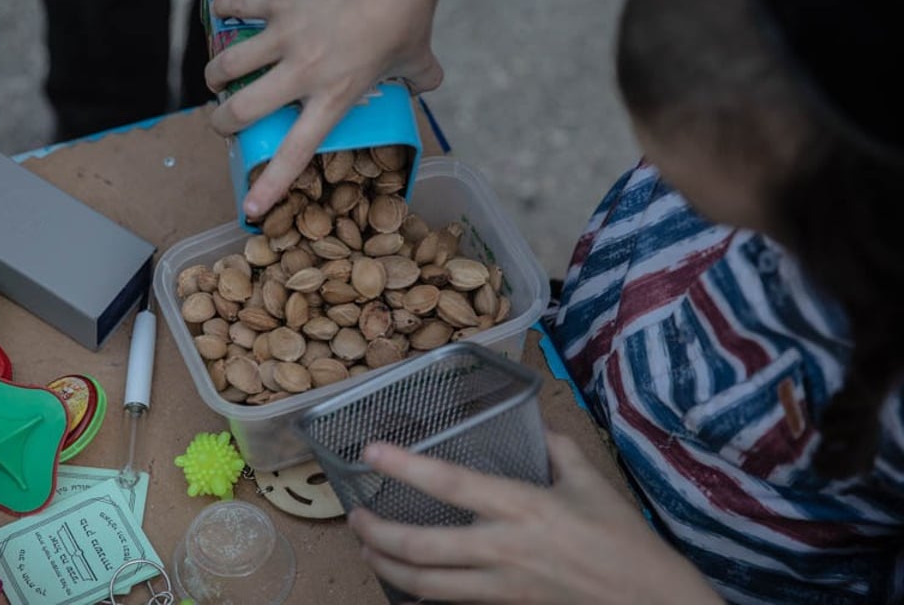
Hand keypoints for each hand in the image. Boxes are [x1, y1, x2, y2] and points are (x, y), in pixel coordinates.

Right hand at [205, 0, 466, 219]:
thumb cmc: (409, 14)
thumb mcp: (418, 59)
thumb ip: (420, 80)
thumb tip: (428, 85)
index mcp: (335, 96)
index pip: (295, 152)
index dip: (270, 185)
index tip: (249, 208)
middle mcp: (302, 71)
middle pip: (240, 109)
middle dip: (222, 123)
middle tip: (223, 123)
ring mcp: (285, 34)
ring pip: (227, 64)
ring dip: (214, 75)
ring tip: (215, 78)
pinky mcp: (278, 0)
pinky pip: (236, 6)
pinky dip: (224, 10)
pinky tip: (221, 12)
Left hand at [348, 433, 723, 604]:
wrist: (652, 602)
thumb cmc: (624, 539)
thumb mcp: (591, 481)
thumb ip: (556, 447)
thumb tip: (535, 419)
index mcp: (523, 506)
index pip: (451, 484)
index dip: (406, 467)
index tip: (371, 451)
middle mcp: (504, 548)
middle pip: (422, 548)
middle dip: (377, 534)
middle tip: (354, 516)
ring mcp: (502, 585)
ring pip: (427, 585)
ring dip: (387, 566)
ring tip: (366, 547)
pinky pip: (452, 603)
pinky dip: (420, 594)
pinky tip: (405, 583)